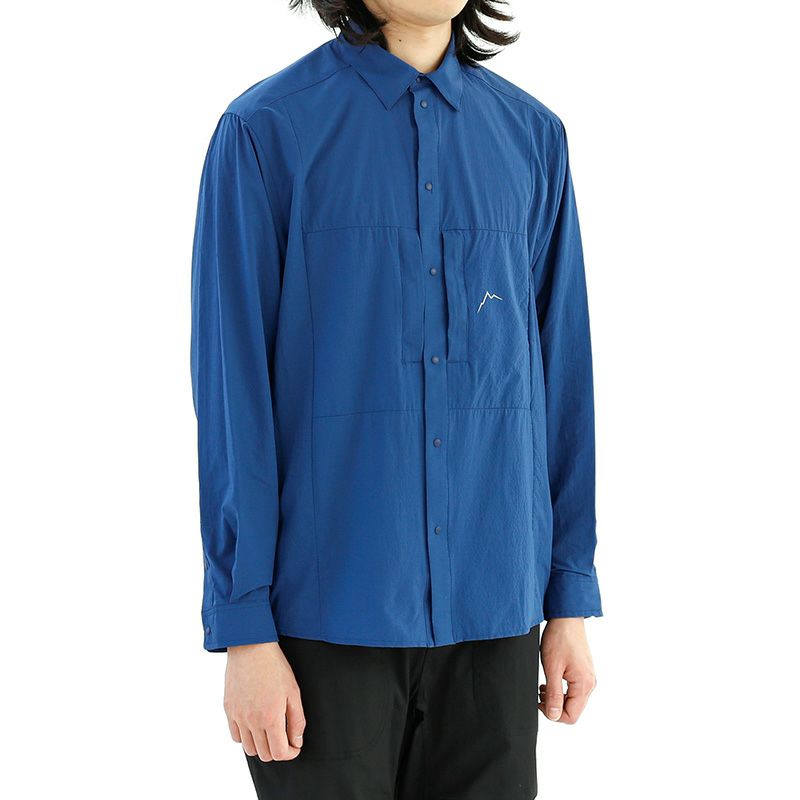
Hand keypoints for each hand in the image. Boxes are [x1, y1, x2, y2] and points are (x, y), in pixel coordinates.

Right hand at [224, 642, 305, 761]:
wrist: (251, 648)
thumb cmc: (274, 667)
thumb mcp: (294, 692)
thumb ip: (297, 720)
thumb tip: (296, 742)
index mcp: (270, 717)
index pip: (279, 753)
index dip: (290, 753)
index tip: (294, 746)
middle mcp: (252, 721)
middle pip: (264, 754)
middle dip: (277, 750)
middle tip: (284, 738)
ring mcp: (238, 717)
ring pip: (248, 749)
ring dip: (261, 746)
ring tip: (269, 732)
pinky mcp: (228, 710)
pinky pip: (235, 736)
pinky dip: (246, 737)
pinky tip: (254, 725)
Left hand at [538, 617, 595, 723]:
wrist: (566, 617)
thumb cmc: (559, 638)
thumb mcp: (552, 668)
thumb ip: (553, 694)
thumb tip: (554, 716)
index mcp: (584, 684)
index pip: (571, 716)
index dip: (553, 714)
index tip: (539, 702)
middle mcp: (590, 683)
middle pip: (573, 710)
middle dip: (555, 706)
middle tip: (540, 693)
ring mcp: (588, 677)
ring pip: (573, 701)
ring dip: (557, 698)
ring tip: (544, 686)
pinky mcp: (584, 671)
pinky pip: (574, 690)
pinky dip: (562, 689)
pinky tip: (551, 680)